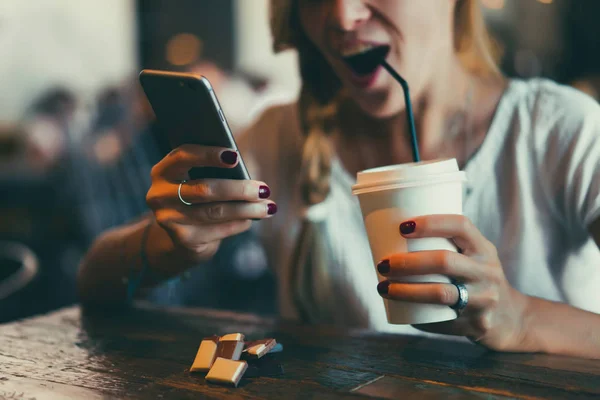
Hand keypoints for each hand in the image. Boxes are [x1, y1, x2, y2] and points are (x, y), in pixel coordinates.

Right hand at [146, 144, 275, 261]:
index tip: (235, 156)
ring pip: (215, 212)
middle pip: (204, 189)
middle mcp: (160, 195)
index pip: (182, 156)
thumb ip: (215, 171)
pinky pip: (218, 230)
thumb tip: (247, 173)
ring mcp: (169, 219)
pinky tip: (252, 218)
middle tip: (264, 189)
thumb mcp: (199, 180)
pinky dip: (239, 223)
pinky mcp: (183, 240)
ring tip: (268, 206)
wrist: (182, 237)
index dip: (208, 155)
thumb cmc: (198, 198)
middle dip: (239, 189)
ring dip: (247, 209)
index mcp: (163, 171)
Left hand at [376, 215, 529, 351]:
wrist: (512, 319)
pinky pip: (441, 321)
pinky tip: (399, 312)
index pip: (460, 226)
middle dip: (408, 262)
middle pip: (444, 261)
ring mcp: (485, 300)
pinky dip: (417, 317)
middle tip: (383, 264)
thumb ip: (444, 245)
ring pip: (440, 294)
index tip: (402, 227)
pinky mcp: (477, 324)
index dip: (431, 223)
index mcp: (483, 248)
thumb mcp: (474, 256)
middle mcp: (487, 271)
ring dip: (405, 291)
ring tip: (382, 287)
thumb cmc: (476, 278)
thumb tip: (388, 236)